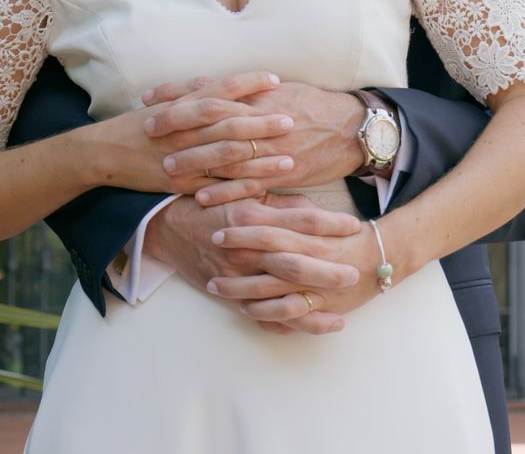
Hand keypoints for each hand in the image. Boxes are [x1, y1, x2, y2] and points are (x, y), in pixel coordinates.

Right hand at [90, 72, 294, 193]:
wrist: (103, 154)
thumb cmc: (134, 126)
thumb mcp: (161, 104)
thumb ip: (191, 93)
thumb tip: (220, 83)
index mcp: (180, 107)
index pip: (219, 90)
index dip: (248, 83)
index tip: (275, 79)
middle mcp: (183, 132)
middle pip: (229, 124)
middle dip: (262, 123)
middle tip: (292, 121)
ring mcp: (183, 159)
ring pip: (227, 158)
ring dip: (260, 159)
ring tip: (289, 159)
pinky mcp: (181, 184)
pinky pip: (215, 187)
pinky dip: (240, 188)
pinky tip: (263, 188)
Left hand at [143, 76, 365, 204]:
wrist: (350, 129)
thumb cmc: (314, 105)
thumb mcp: (280, 89)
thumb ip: (245, 91)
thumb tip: (212, 87)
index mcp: (258, 96)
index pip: (210, 92)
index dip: (177, 95)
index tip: (150, 99)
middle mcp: (261, 120)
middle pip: (211, 121)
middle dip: (177, 126)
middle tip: (147, 131)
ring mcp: (270, 148)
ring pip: (225, 155)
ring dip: (194, 161)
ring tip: (165, 168)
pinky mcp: (281, 173)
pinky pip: (248, 185)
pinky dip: (223, 191)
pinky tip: (200, 197)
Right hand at [144, 193, 361, 334]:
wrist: (169, 228)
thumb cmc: (210, 207)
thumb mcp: (243, 195)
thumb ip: (280, 204)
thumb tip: (315, 212)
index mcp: (254, 219)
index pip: (301, 221)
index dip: (331, 224)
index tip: (354, 226)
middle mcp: (247, 250)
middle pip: (295, 263)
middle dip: (328, 271)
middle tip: (355, 273)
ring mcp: (238, 276)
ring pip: (281, 296)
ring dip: (313, 306)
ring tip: (343, 314)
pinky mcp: (231, 296)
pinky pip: (262, 316)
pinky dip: (288, 325)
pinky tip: (312, 329)